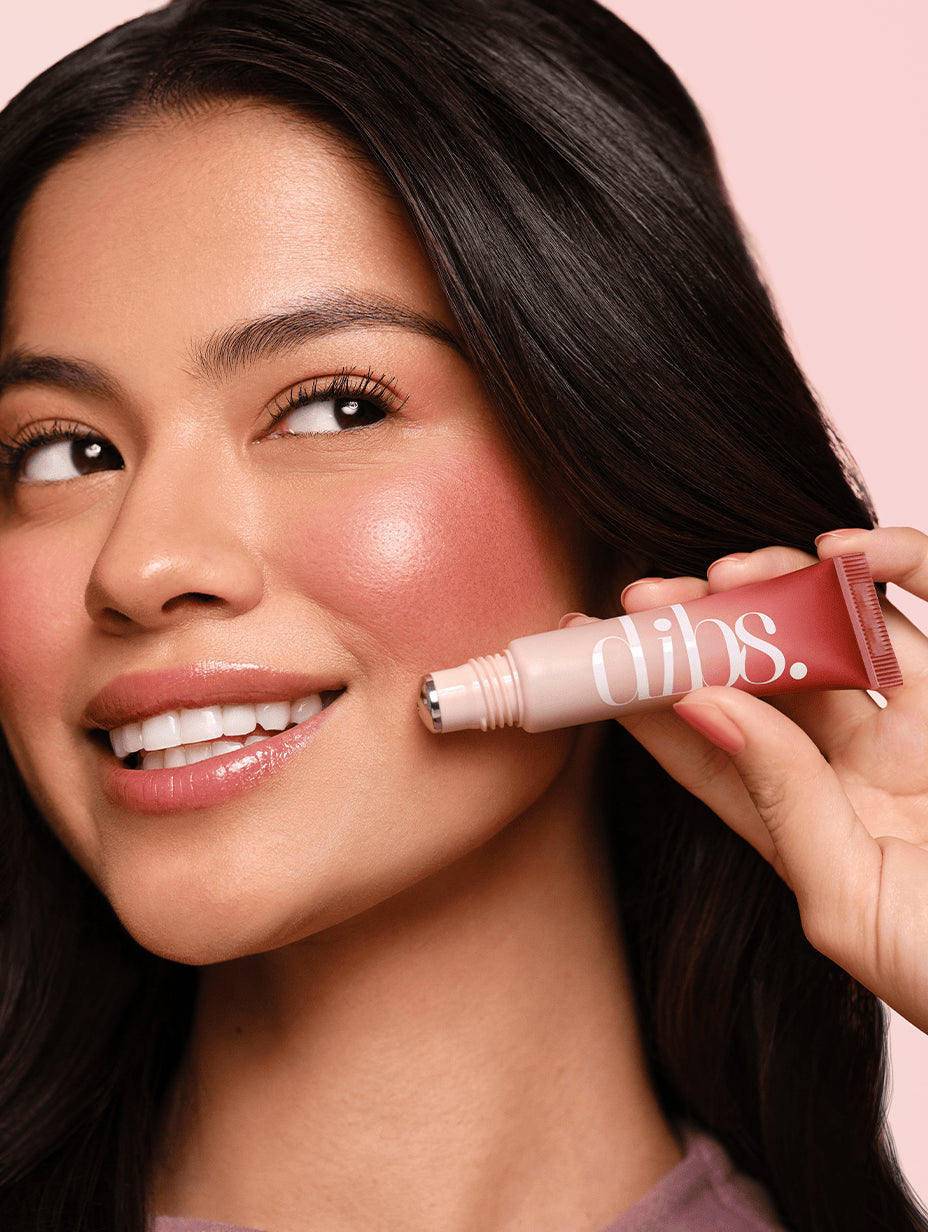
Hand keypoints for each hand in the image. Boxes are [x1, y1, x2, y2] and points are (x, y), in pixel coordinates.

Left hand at [613, 527, 927, 1032]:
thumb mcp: (850, 904)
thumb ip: (781, 801)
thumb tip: (706, 704)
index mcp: (799, 824)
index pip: (702, 746)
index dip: (641, 695)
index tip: (586, 647)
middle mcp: (846, 766)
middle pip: (759, 673)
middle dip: (699, 628)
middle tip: (648, 595)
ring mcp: (910, 726)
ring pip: (830, 626)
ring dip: (779, 585)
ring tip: (734, 571)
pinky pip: (927, 607)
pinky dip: (896, 565)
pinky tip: (848, 551)